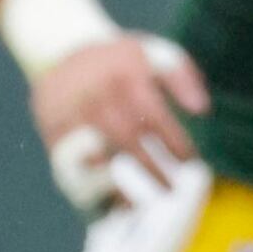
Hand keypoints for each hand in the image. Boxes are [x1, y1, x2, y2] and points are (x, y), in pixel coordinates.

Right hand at [31, 31, 211, 212]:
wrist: (59, 47)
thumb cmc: (119, 59)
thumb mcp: (153, 52)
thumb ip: (182, 76)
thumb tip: (202, 109)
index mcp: (124, 73)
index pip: (154, 115)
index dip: (174, 142)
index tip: (190, 162)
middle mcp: (96, 92)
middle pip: (126, 137)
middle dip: (152, 168)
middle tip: (172, 191)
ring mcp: (70, 109)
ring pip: (95, 152)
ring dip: (119, 182)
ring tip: (140, 204)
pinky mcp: (51, 124)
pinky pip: (69, 158)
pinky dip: (89, 180)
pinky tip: (109, 196)